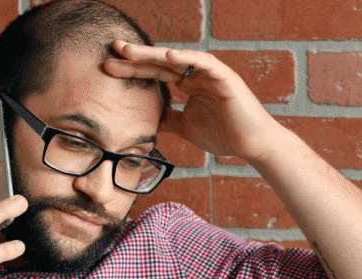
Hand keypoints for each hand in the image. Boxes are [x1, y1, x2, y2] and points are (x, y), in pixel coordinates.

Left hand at [103, 41, 285, 163]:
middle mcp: (198, 75)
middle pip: (161, 62)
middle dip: (136, 57)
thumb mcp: (187, 127)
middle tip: (112, 49)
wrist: (252, 145)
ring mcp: (211, 74)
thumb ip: (169, 120)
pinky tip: (167, 56)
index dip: (133, 69)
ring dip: (153, 54)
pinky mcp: (225, 77)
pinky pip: (203, 63)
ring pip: (178, 59)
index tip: (109, 68)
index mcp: (189, 84)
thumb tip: (150, 120)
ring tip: (130, 51)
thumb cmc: (225, 135)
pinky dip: (186, 58)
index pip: (156, 73)